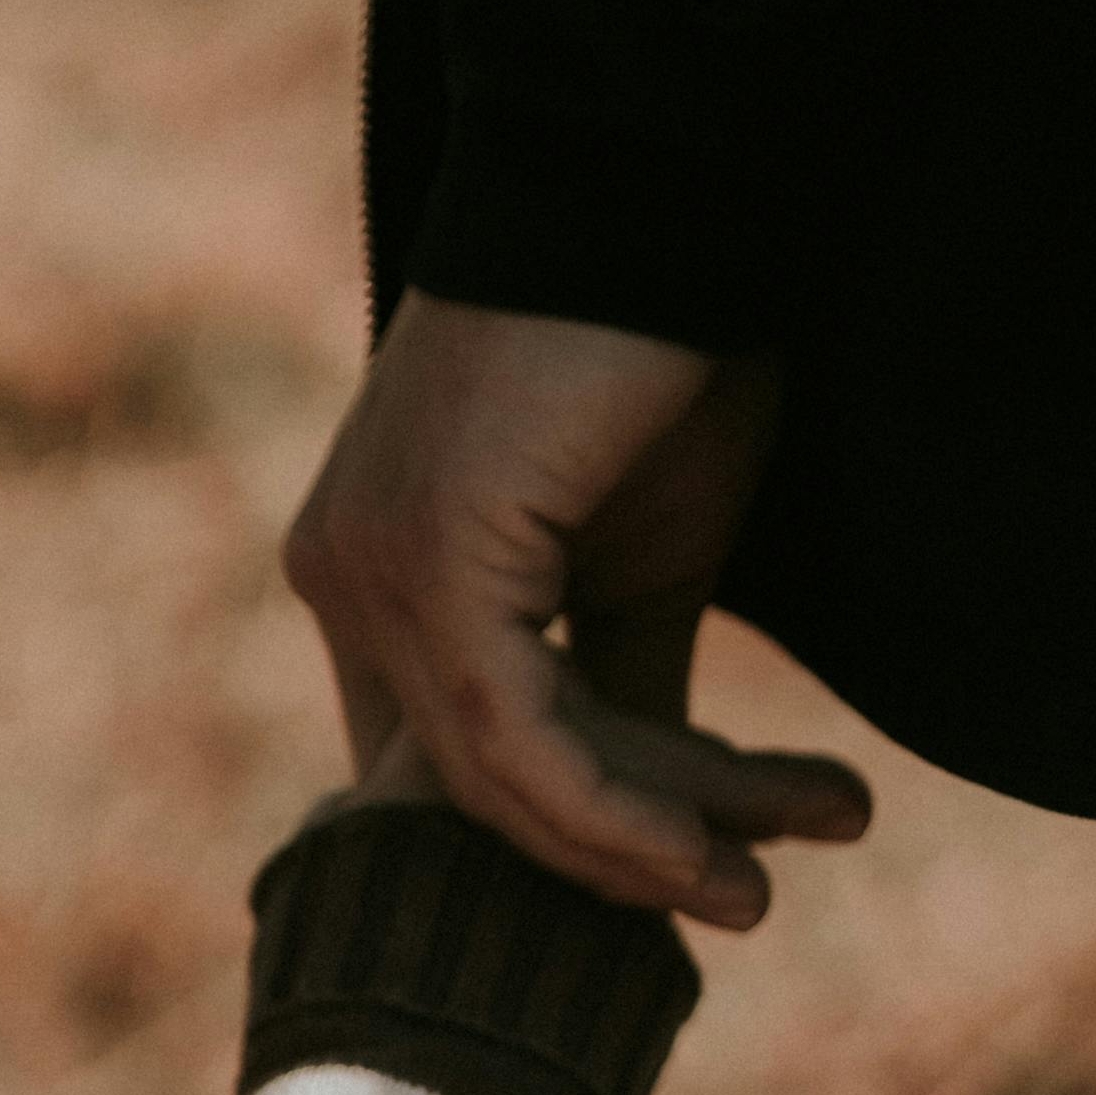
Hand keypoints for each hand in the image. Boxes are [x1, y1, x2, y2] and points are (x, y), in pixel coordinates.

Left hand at [284, 294, 870, 926]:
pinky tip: (699, 852)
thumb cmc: (671, 345)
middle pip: (472, 781)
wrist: (673, 188)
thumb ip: (621, 686)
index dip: (563, 832)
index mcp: (375, 571)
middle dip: (613, 857)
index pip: (449, 755)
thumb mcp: (645, 558)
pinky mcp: (426, 560)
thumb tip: (650, 813)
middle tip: (739, 906)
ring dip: (637, 847)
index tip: (688, 877)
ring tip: (750, 891)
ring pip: (497, 778)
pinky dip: (609, 809)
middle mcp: (345, 574)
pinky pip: (512, 738)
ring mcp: (370, 567)